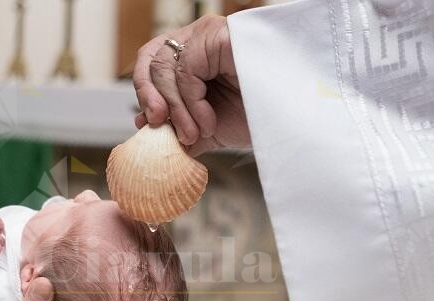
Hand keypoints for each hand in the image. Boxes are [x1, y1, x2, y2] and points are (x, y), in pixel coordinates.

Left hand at [133, 15, 250, 155]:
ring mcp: (209, 34)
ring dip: (176, 110)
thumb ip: (179, 128)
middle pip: (152, 59)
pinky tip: (208, 122)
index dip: (145, 92)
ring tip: (195, 133)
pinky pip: (186, 71)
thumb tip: (147, 133)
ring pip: (166, 67)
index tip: (148, 124)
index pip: (151, 61)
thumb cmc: (255, 117)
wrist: (288, 120)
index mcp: (193, 55)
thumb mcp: (208, 127)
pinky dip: (191, 104)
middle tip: (160, 128)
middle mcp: (198, 38)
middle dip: (151, 99)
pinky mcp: (218, 37)